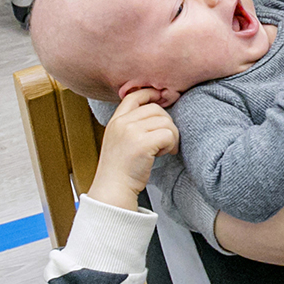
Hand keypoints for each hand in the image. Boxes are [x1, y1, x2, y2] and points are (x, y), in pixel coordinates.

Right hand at [90, 88, 177, 211]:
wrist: (113, 189)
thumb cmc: (120, 169)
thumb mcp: (119, 140)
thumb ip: (132, 125)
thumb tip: (158, 112)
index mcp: (116, 121)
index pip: (134, 96)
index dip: (150, 93)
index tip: (162, 98)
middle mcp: (122, 123)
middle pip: (156, 109)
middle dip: (166, 123)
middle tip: (164, 141)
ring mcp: (131, 132)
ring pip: (166, 121)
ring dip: (170, 136)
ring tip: (162, 150)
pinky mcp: (142, 144)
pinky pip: (168, 134)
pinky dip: (170, 145)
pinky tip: (162, 155)